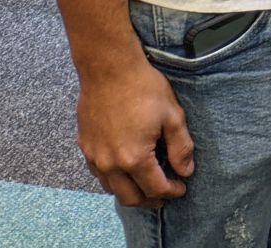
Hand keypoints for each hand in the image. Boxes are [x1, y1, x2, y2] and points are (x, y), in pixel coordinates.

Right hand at [76, 52, 193, 206]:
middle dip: (150, 200)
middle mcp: (110, 164)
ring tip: (147, 185)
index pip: (155, 188)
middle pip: (131, 197)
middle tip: (165, 194)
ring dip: (131, 192)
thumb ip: (180, 148)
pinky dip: (114, 180)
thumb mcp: (172, 115)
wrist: (109, 70)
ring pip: (112, 189)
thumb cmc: (144, 89)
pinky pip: (99, 175)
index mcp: (134, 158)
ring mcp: (94, 157)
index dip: (171, 192)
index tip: (182, 188)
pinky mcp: (85, 147)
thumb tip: (185, 171)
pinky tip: (126, 170)